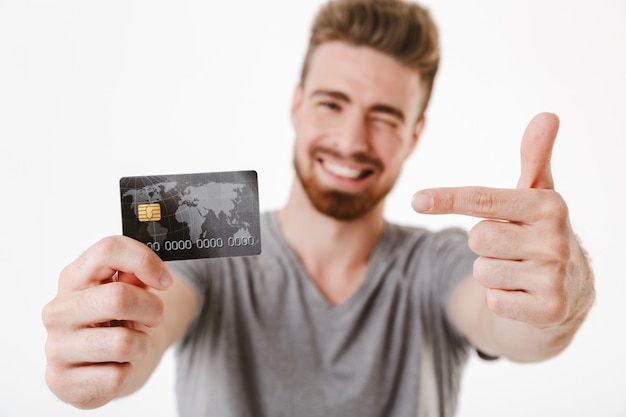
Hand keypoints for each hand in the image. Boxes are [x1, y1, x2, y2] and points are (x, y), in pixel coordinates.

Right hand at [42, 236, 172, 408]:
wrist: (106, 369)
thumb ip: (138, 277)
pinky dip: (127, 374)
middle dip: (151, 310)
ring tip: (132, 346)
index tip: (165, 281)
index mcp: (74, 277)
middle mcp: (58, 309)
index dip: (145, 261)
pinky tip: (115, 369)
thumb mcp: (133, 294)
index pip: (109, 249)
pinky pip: (116, 378)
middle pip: (119, 297)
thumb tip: (147, 274)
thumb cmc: (120, 324)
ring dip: (141, 346)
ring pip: (122, 343)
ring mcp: (56, 346)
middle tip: (152, 318)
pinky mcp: (60, 381)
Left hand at [412, 113, 591, 327]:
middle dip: (485, 244)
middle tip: (511, 246)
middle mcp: (556, 239)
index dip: (447, 198)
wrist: (571, 288)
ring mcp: (554, 276)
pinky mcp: (549, 309)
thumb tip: (546, 114)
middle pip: (477, 239)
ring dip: (491, 272)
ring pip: (481, 271)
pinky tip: (523, 292)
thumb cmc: (540, 232)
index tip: (416, 200)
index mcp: (548, 206)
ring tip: (519, 269)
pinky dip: (501, 298)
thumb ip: (535, 157)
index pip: (484, 200)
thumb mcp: (538, 196)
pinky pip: (493, 300)